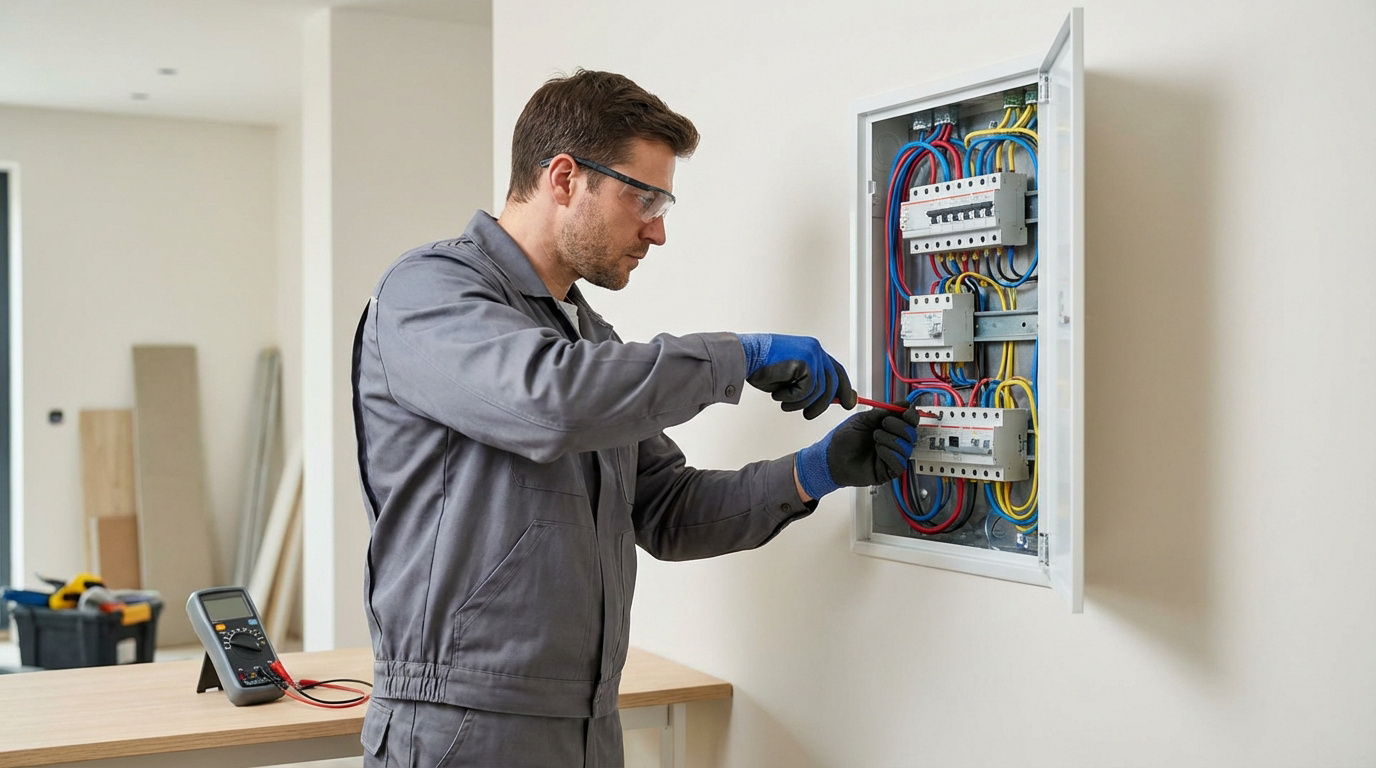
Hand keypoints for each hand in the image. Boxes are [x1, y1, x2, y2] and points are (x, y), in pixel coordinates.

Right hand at [739, 333, 856, 419]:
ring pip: (820, 390)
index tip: (848, 403)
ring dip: (801, 403)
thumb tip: (828, 399)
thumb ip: (808, 384)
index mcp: (813, 350)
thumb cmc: (762, 368)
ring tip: (785, 404)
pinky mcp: (806, 361)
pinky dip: (792, 398)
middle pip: (833, 382)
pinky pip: (808, 390)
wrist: (745, 357)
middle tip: (810, 415)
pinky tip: (778, 395)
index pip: (836, 370)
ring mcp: (813, 353)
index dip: (843, 388)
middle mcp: (816, 349)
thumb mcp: (790, 379)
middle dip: (824, 404)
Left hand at [794, 404, 920, 499]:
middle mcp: (893, 442)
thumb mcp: (862, 420)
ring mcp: (892, 457)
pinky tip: (878, 449)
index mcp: (888, 428)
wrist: (830, 458)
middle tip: (884, 424)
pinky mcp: (888, 471)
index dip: (910, 415)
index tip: (905, 411)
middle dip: (899, 426)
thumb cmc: (843, 440)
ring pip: (907, 447)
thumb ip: (882, 412)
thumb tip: (903, 404)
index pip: (909, 421)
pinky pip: (900, 463)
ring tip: (875, 437)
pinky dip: (890, 453)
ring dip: (892, 439)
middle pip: (911, 433)